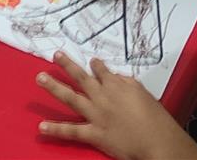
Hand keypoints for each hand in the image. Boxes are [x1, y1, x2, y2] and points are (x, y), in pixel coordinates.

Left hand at [36, 52, 196, 159]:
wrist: (156, 140)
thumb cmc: (155, 118)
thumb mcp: (144, 93)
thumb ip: (128, 83)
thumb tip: (117, 77)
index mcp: (117, 86)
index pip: (101, 71)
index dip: (95, 65)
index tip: (91, 61)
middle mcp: (103, 97)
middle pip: (81, 78)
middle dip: (67, 65)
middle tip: (55, 55)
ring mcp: (96, 115)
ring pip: (71, 98)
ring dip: (54, 87)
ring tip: (40, 78)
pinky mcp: (94, 133)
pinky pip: (72, 131)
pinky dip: (56, 129)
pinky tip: (42, 126)